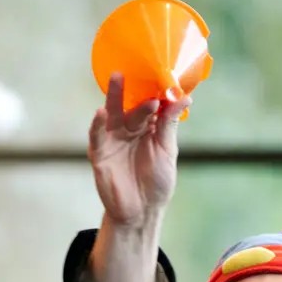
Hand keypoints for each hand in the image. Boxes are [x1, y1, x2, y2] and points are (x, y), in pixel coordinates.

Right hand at [87, 73, 185, 230]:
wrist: (142, 212)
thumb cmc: (156, 182)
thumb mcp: (167, 150)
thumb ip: (169, 124)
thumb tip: (185, 98)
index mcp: (146, 127)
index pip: (149, 104)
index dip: (155, 91)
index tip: (163, 77)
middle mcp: (128, 129)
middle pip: (128, 104)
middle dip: (129, 87)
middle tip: (130, 69)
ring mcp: (112, 140)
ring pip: (111, 114)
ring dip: (113, 97)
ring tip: (117, 79)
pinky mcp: (100, 154)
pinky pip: (97, 136)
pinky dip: (98, 125)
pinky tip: (101, 112)